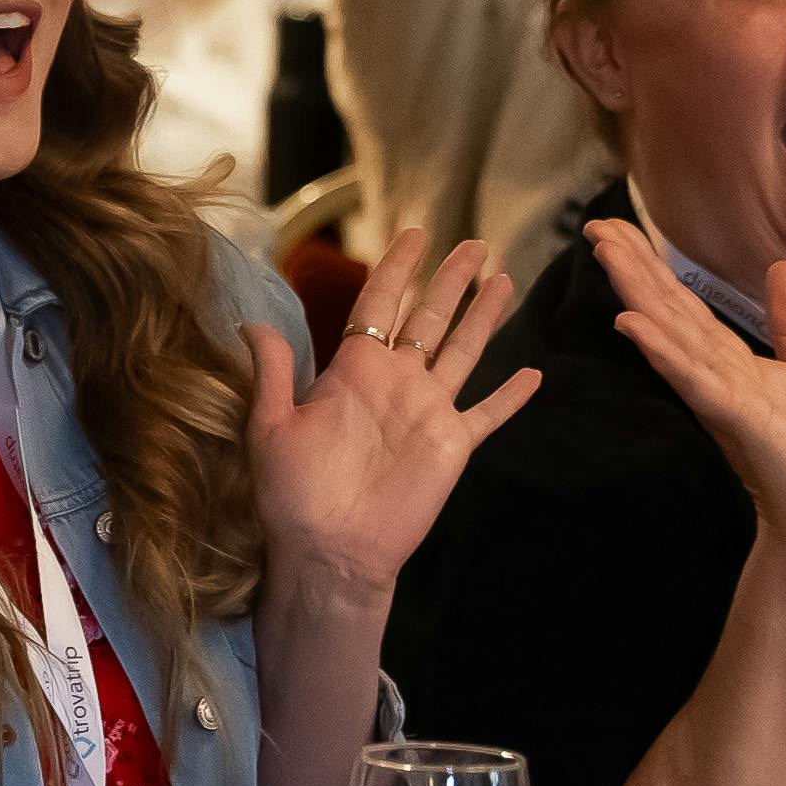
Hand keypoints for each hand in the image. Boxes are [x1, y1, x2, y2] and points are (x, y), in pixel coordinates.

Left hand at [246, 232, 540, 599]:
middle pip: (429, 317)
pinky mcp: (451, 445)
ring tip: (503, 278)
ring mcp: (427, 412)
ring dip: (483, 317)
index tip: (413, 236)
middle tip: (473, 243)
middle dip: (449, 280)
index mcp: (354, 370)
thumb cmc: (293, 494)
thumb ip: (273, 372)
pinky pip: (486, 415)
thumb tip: (251, 321)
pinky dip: (510, 397)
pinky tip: (534, 375)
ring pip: (463, 352)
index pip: (379, 304)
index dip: (396, 269)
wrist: (329, 550)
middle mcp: (396, 382)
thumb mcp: (272, 426)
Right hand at [587, 221, 785, 547]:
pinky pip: (692, 379)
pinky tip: (632, 325)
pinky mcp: (733, 417)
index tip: (621, 228)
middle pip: (667, 310)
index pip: (683, 304)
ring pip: (670, 335)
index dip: (653, 265)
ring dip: (638, 295)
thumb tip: (780, 268)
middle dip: (633, 268)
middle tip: (596, 224)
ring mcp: (719, 394)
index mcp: (730, 361)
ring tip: (607, 254)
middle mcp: (713, 372)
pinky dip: (662, 351)